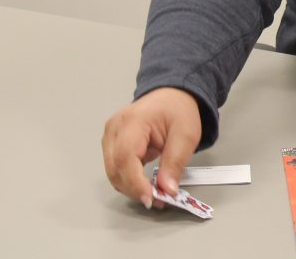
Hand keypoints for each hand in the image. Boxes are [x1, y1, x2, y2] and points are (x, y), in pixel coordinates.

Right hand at [101, 87, 201, 207]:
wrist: (171, 95)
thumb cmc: (178, 110)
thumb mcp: (186, 135)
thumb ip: (175, 162)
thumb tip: (167, 190)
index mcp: (133, 120)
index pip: (126, 158)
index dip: (135, 183)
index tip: (151, 199)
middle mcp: (114, 128)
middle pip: (115, 168)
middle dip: (134, 189)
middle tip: (158, 200)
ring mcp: (109, 136)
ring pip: (113, 172)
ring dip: (131, 187)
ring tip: (155, 194)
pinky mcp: (111, 143)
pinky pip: (116, 168)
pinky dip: (129, 180)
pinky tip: (146, 185)